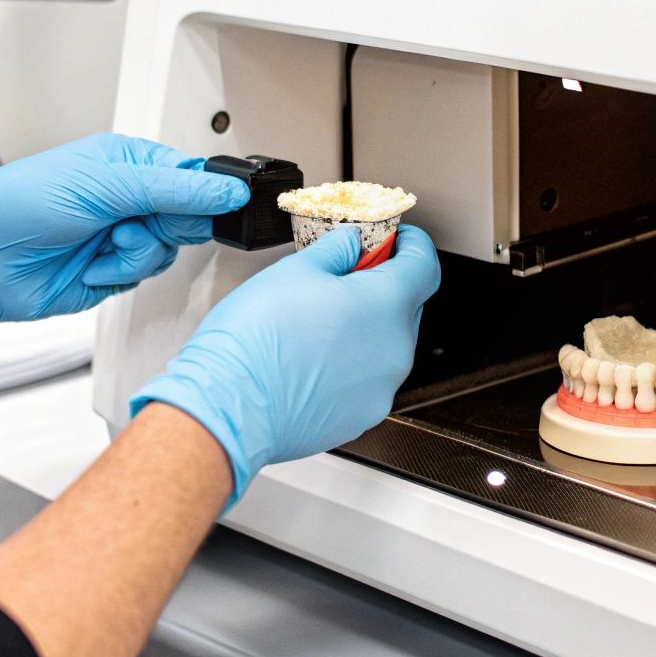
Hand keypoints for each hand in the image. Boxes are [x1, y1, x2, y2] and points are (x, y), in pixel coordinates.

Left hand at [0, 134, 248, 334]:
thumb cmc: (16, 205)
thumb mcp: (103, 185)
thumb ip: (171, 188)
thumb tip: (224, 189)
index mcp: (126, 162)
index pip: (189, 174)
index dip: (202, 193)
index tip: (205, 207)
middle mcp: (126, 198)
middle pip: (186, 215)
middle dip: (164, 225)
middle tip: (137, 224)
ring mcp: (118, 236)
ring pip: (167, 250)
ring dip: (136, 252)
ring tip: (104, 243)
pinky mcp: (110, 272)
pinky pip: (143, 276)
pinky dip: (120, 273)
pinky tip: (92, 265)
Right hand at [130, 225, 441, 502]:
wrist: (230, 407)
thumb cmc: (256, 340)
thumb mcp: (296, 270)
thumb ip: (335, 250)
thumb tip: (349, 243)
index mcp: (386, 305)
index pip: (425, 266)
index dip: (413, 246)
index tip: (397, 239)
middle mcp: (395, 350)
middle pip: (405, 307)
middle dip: (381, 287)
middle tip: (346, 276)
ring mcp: (380, 389)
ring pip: (385, 346)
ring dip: (364, 329)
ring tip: (318, 323)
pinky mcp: (361, 417)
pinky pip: (366, 380)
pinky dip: (350, 365)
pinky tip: (313, 359)